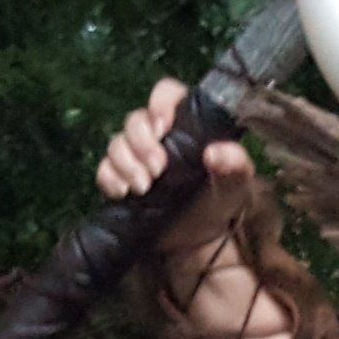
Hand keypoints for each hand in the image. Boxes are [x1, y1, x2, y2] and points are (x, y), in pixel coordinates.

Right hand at [95, 75, 254, 213]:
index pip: (166, 94)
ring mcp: (136, 157)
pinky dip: (109, 179)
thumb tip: (215, 154)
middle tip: (157, 169)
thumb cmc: (219, 204)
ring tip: (143, 187)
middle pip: (135, 120)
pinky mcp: (121, 179)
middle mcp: (158, 136)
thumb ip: (235, 165)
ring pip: (116, 143)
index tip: (163, 125)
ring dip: (126, 163)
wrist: (200, 243)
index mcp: (185, 125)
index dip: (160, 103)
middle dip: (141, 142)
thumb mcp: (235, 185)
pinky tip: (123, 193)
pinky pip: (104, 170)